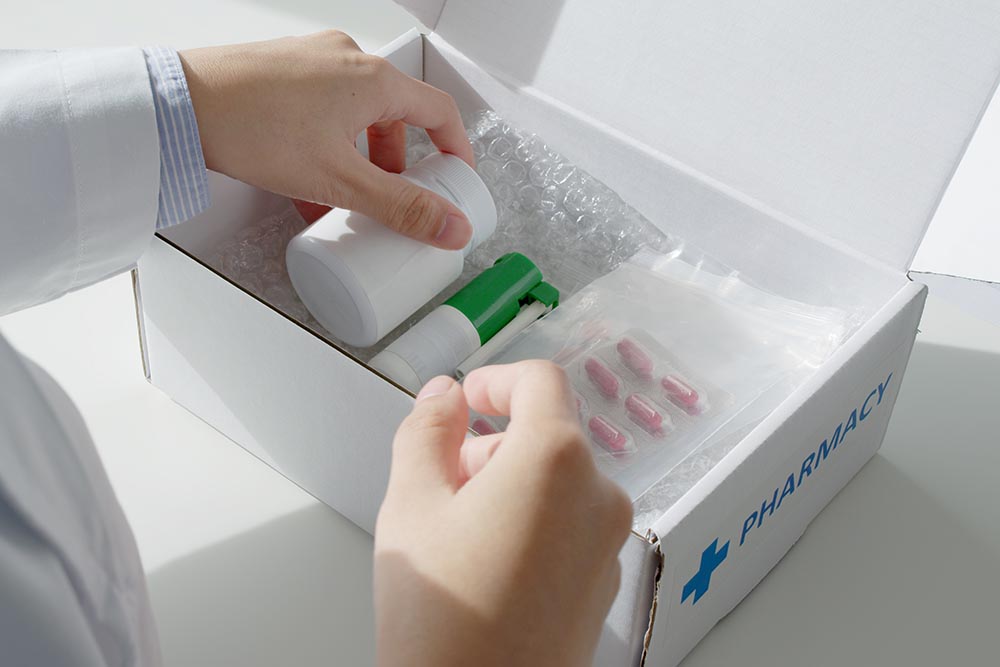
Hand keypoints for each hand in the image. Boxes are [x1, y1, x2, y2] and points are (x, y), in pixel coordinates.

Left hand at [179, 31, 474, 248]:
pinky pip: (324, 109)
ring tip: (346, 198)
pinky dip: (330, 145)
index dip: (455, 149)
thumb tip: (450, 226)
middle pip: (396, 116)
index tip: (455, 177)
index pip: (439, 111)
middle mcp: (347, 59)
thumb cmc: (252, 126)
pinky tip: (310, 183)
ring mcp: (313, 61)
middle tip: (393, 199)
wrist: (178, 105)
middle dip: (398, 165)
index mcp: (374, 79)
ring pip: (357, 114)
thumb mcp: (339, 180)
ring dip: (361, 159)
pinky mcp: (283, 71)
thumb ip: (401, 207)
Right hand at [374, 362, 632, 666]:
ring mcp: (608, 541)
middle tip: (440, 481)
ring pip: (558, 479)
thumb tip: (442, 398)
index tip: (466, 400)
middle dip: (491, 444)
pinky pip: (570, 522)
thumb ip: (426, 431)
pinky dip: (532, 519)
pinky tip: (486, 562)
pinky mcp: (604, 579)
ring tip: (457, 530)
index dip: (496, 379)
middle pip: (547, 433)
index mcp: (556, 459)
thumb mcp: (411, 503)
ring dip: (509, 483)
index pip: (540, 381)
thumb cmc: (444, 619)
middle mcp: (598, 494)